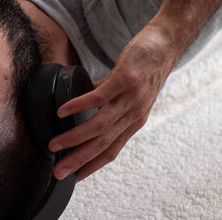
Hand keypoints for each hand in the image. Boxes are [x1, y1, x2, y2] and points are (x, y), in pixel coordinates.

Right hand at [48, 20, 179, 180]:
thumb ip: (107, 97)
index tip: (74, 177)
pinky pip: (99, 97)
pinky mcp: (125, 79)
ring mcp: (130, 98)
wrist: (166, 44)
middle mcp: (133, 114)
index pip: (112, 150)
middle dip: (79, 160)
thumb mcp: (129, 90)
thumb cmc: (146, 66)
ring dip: (75, 139)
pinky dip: (78, 106)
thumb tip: (84, 99)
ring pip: (100, 126)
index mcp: (133, 120)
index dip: (93, 165)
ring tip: (55, 144)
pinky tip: (63, 112)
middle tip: (59, 172)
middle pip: (103, 144)